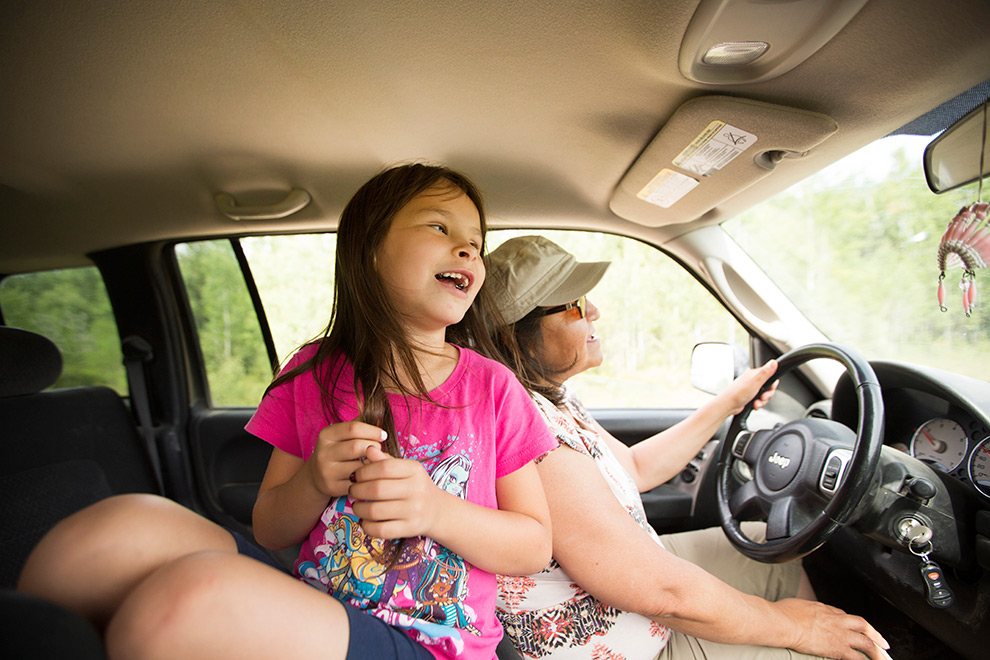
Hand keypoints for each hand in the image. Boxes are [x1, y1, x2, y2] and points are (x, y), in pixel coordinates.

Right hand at [304, 421, 385, 497]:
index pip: (353, 428)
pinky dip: (368, 479)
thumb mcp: (342, 435)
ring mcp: (326, 471)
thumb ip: (359, 423)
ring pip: (359, 467)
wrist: (316, 476)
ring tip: (375, 462)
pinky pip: (358, 483)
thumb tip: (379, 409)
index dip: (372, 430)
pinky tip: (369, 475)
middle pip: (357, 447)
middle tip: (378, 450)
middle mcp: (323, 452)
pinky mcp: (332, 487)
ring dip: (372, 464)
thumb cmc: (338, 450)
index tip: (383, 435)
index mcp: (326, 435)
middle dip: (373, 447)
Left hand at [349, 445, 442, 538]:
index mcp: (414, 470)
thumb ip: (385, 460)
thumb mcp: (404, 469)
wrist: (436, 510)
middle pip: (376, 489)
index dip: (363, 471)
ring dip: (358, 508)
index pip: (383, 467)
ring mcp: (414, 511)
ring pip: (375, 511)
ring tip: (356, 505)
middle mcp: (417, 490)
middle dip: (357, 490)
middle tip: (353, 490)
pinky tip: (365, 520)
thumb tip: (368, 449)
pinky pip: (380, 530)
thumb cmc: (414, 486)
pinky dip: (366, 526)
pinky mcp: (410, 528)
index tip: (356, 475)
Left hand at [722, 359, 778, 415]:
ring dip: (762, 401)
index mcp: (754, 374)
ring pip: (764, 395)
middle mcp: (752, 381)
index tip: (770, 388)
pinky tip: (754, 405)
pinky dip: (758, 404)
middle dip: (767, 394)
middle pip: (768, 387)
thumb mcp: (755, 382)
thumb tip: (774, 362)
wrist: (728, 405)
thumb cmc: (738, 393)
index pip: (770, 376)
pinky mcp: (749, 397)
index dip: (772, 384)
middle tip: (762, 397)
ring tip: (756, 402)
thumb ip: (765, 373)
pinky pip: (759, 400)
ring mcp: (751, 389)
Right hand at [775, 598, 889, 659]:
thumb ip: (806, 609)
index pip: (845, 616)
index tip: (855, 630)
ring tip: (884, 658)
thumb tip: (801, 611)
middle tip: (883, 643)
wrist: (782, 622)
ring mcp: (838, 634)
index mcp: (826, 610)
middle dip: (875, 635)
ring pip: (866, 642)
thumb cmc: (783, 613)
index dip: (852, 624)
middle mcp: (836, 621)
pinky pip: (856, 658)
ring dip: (877, 652)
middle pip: (863, 626)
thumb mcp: (797, 605)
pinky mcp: (837, 648)